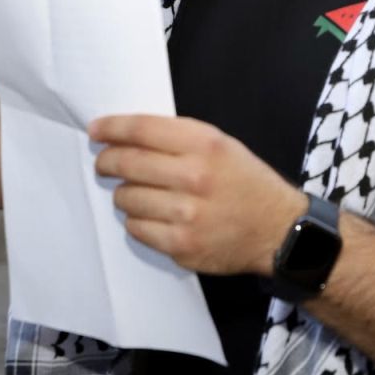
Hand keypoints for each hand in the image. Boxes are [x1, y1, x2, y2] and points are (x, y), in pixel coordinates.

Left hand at [91, 115, 306, 276]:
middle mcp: (194, 177)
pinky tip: (153, 216)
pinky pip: (137, 229)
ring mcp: (186, 214)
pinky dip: (137, 221)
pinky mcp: (181, 246)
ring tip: (137, 193)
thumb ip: (180, 139)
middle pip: (127, 163)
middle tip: (103, 164)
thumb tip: (128, 136)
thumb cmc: (246, 182)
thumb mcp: (223, 146)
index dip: (112, 128)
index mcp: (205, 145)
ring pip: (127, 199)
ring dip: (124, 194)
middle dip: (107, 161)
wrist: (279, 230)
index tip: (96, 131)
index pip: (143, 129)